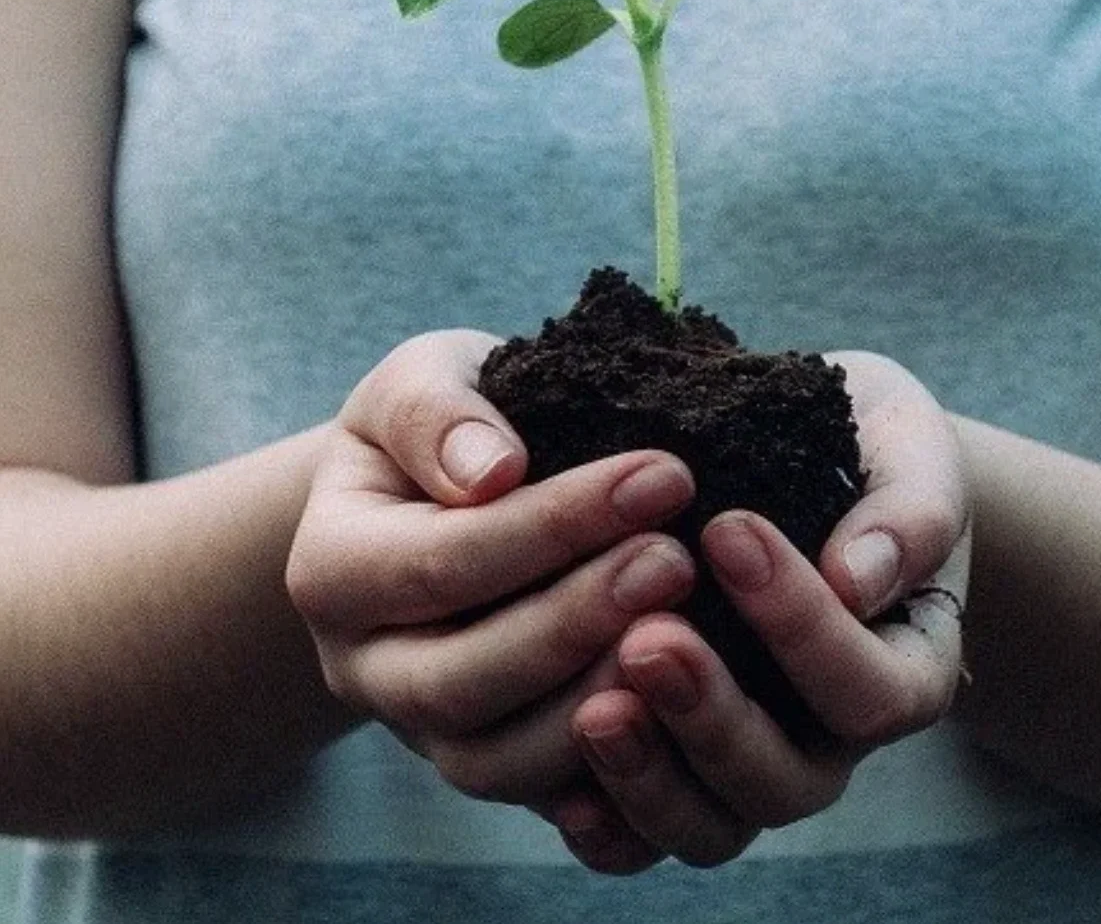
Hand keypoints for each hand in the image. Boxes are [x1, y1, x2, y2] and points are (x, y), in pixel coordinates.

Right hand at [285, 330, 698, 810]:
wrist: (435, 494)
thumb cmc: (440, 425)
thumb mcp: (420, 380)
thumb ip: (437, 413)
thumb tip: (492, 470)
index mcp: (332, 568)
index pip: (441, 561)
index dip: (554, 525)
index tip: (663, 474)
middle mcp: (364, 665)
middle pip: (459, 681)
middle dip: (576, 622)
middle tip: (677, 560)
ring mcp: (422, 728)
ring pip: (496, 762)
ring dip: (596, 703)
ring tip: (688, 633)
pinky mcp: (487, 760)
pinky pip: (542, 799)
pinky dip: (610, 776)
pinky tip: (682, 719)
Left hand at [552, 352, 969, 873]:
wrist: (810, 455)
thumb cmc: (867, 446)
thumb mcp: (908, 449)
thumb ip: (909, 511)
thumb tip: (857, 579)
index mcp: (904, 668)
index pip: (868, 689)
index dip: (801, 625)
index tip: (728, 529)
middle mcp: (830, 738)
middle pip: (786, 781)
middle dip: (712, 716)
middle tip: (648, 638)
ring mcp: (750, 761)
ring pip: (712, 826)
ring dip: (650, 777)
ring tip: (593, 711)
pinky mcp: (677, 766)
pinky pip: (644, 837)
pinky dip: (608, 824)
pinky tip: (564, 787)